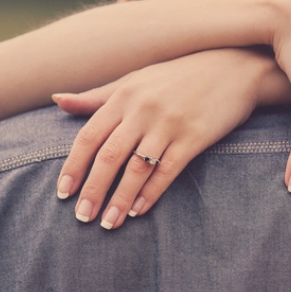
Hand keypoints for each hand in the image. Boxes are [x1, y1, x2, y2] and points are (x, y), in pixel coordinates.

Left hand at [54, 49, 270, 229]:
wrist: (233, 68)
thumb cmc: (179, 76)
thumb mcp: (136, 80)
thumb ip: (97, 95)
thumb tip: (57, 99)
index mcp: (124, 95)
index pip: (89, 136)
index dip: (73, 167)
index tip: (62, 194)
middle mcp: (143, 109)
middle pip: (108, 156)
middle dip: (92, 190)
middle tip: (82, 217)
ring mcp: (169, 123)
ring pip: (136, 168)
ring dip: (120, 199)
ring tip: (109, 223)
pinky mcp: (194, 137)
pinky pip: (167, 170)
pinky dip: (151, 193)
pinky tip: (139, 210)